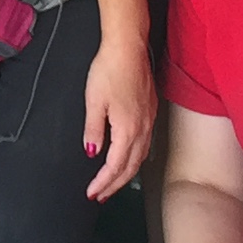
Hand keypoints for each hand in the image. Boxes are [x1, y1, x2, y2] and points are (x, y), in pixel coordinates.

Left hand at [81, 38, 156, 200]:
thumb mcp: (93, 101)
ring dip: (125, 173)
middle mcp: (142, 129)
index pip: (115, 167)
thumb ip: (93, 129)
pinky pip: (145, 144)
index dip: (102, 182)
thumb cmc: (110, 69)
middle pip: (130, 167)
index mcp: (127, 129)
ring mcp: (149, 120)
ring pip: (140, 158)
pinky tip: (129, 157)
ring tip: (113, 183)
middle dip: (114, 184)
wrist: (128, 47)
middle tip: (101, 194)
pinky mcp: (151, 111)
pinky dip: (135, 158)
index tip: (91, 192)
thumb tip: (92, 152)